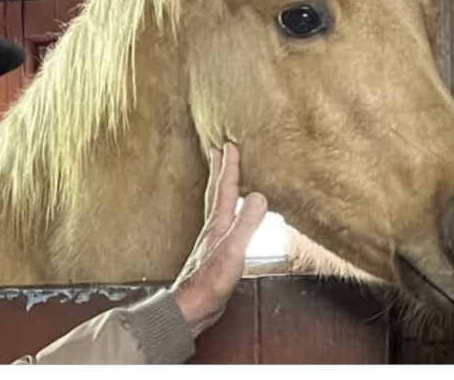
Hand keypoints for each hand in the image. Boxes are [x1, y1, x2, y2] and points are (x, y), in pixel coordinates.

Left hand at [171, 143, 267, 336]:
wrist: (193, 307)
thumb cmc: (210, 281)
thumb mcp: (234, 250)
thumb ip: (247, 224)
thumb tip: (260, 195)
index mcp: (218, 224)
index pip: (226, 190)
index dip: (230, 168)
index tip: (231, 146)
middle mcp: (213, 228)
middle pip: (216, 193)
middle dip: (219, 171)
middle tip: (218, 151)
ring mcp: (213, 241)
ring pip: (217, 207)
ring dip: (220, 189)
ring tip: (221, 177)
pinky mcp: (215, 254)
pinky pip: (222, 223)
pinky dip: (226, 212)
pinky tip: (229, 219)